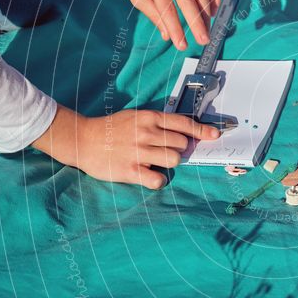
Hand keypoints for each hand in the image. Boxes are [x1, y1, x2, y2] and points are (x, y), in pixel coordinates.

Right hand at [32, 105, 220, 188]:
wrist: (83, 140)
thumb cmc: (113, 129)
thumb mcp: (136, 117)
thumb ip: (159, 123)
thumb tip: (186, 133)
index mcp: (149, 118)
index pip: (184, 123)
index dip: (202, 131)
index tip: (214, 135)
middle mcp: (146, 133)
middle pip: (182, 144)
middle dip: (179, 149)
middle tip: (163, 151)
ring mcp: (139, 152)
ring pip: (174, 160)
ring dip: (169, 163)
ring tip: (154, 161)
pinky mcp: (131, 170)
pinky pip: (159, 180)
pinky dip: (157, 180)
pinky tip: (148, 174)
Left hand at [106, 0, 220, 49]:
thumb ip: (153, 14)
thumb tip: (168, 35)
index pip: (168, 10)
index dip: (176, 29)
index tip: (182, 46)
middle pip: (190, 2)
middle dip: (198, 24)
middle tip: (203, 41)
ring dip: (206, 15)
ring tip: (207, 32)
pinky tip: (213, 12)